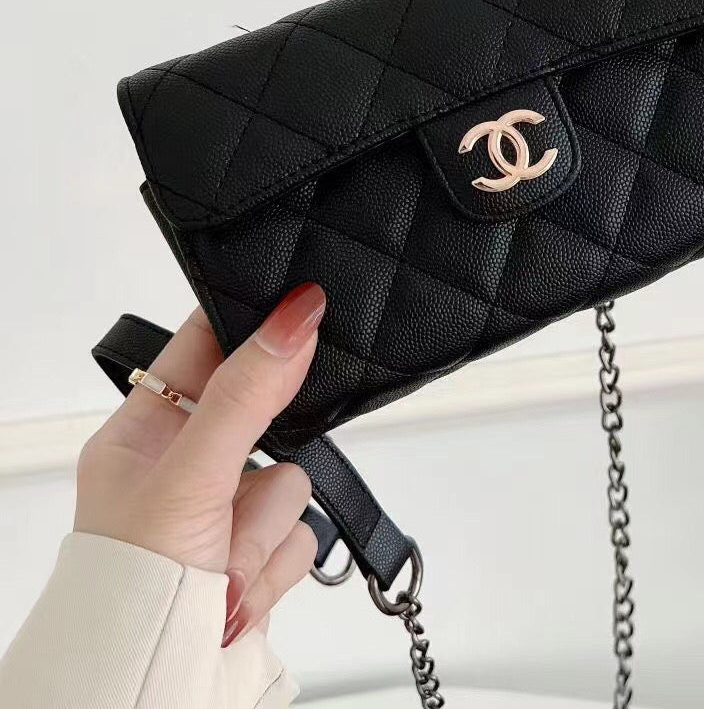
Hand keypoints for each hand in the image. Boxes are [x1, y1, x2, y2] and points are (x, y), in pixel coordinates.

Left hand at [75, 283, 325, 647]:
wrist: (152, 690)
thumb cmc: (130, 589)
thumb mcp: (189, 476)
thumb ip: (246, 395)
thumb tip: (294, 319)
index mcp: (144, 434)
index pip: (204, 349)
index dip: (249, 325)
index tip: (298, 304)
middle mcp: (185, 468)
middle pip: (266, 418)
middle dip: (258, 466)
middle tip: (234, 487)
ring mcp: (225, 512)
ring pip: (291, 479)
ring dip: (262, 530)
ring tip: (222, 564)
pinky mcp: (258, 552)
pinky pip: (303, 530)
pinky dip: (275, 564)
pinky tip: (239, 587)